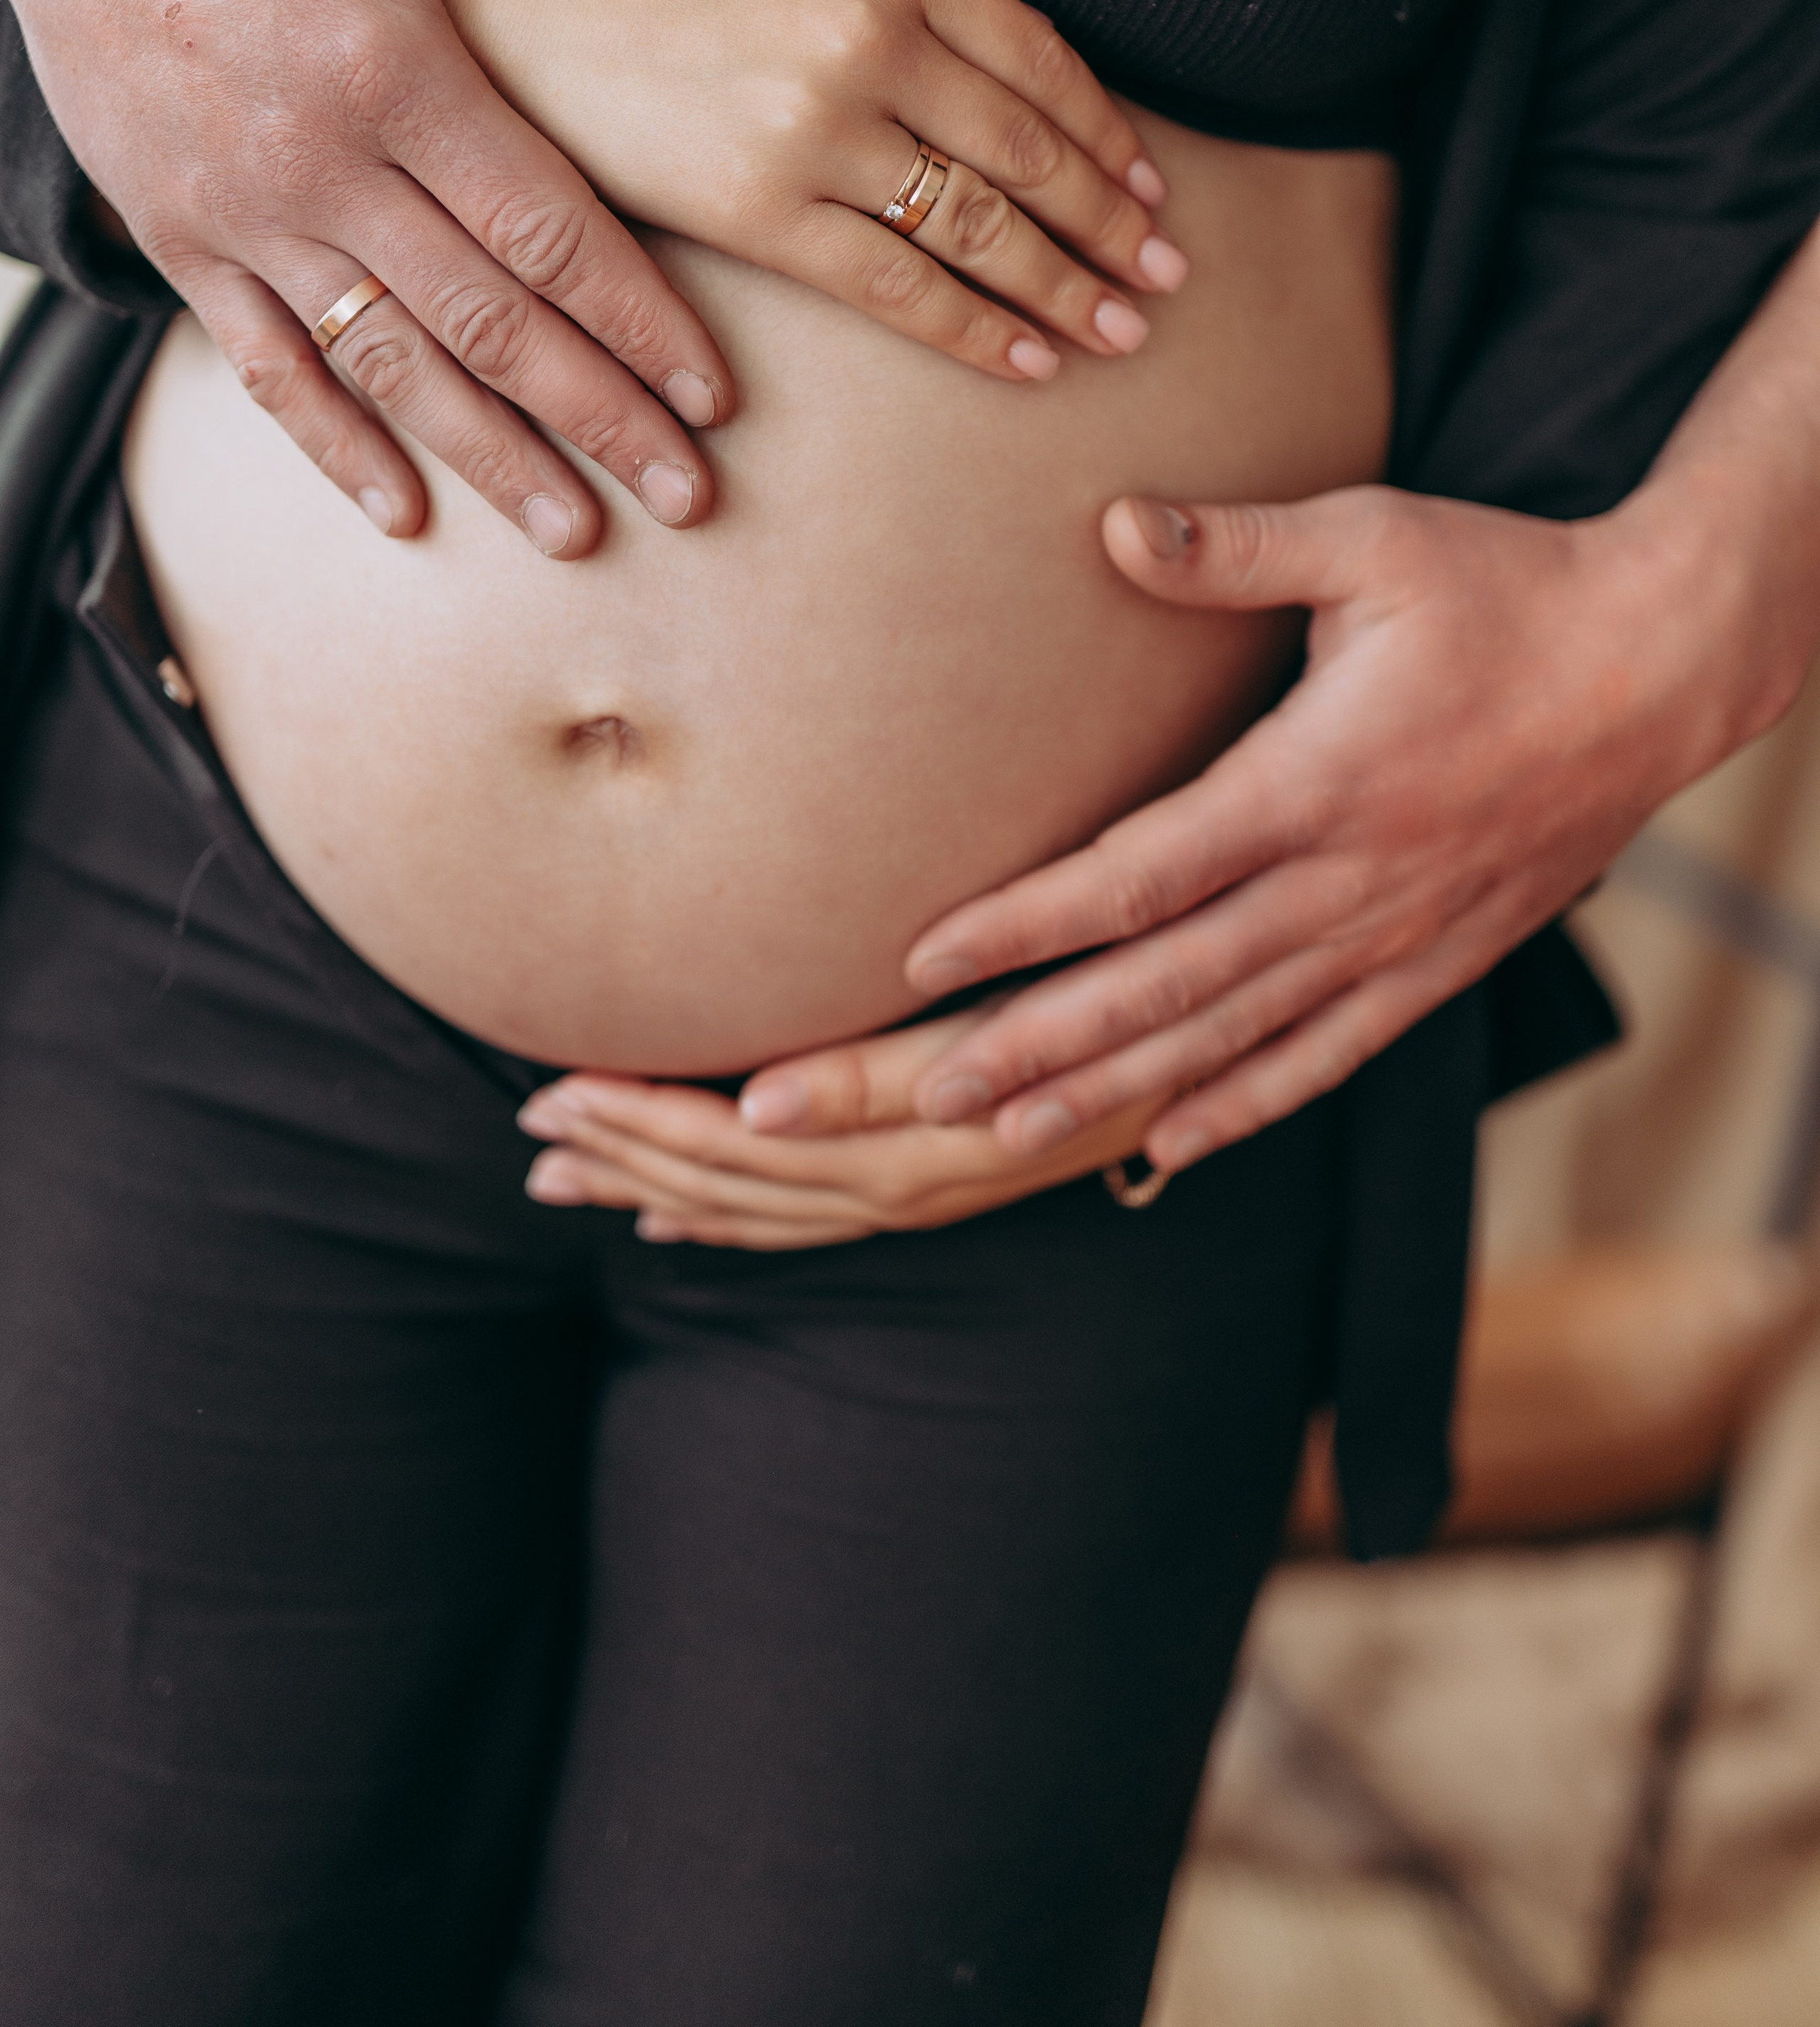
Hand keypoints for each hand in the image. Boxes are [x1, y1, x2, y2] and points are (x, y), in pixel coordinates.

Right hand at [0, 0, 731, 554]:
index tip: (714, 399)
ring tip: (576, 532)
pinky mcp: (178, 235)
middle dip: (599, 418)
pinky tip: (404, 513)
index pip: (549, 229)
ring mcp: (244, 212)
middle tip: (689, 498)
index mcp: (397, 68)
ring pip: (390, 366)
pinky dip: (335, 445)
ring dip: (489, 458)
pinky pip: (266, 366)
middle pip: (490, 322)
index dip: (641, 322)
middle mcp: (322, 162)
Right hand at [432, 0, 1179, 384]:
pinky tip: (1028, 359)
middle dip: (1110, 222)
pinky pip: (896, 285)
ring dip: (1065, 285)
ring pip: (978, 223)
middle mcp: (867, 34)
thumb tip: (997, 51)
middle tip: (1166, 273)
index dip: (1104, 132)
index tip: (1147, 185)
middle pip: (1027, 147)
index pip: (1037, 59)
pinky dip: (977, 329)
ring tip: (1120, 328)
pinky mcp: (757, 205)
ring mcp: (815, 123)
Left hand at [516, 1008, 1168, 1247]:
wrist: (1219, 1047)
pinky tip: (653, 1215)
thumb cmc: (1117, 973)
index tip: (565, 1091)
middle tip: (529, 1119)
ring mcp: (925, 1192)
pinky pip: (800, 1229)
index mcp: (927, 1127)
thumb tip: (765, 1096)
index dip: (656, 1120)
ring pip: (758, 1208)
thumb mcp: (1028, 991)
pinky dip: (717, 1222)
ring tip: (554, 1170)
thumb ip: (896, 1059)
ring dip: (649, 1182)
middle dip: (627, 1145)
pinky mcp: (930, 1194)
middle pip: (740, 1176)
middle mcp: (920, 1176)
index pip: (757, 1137)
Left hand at [870, 481, 1754, 1170]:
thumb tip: (1110, 524)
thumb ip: (1236, 546)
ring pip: (1234, 1039)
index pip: (1141, 873)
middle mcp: (1350, 880)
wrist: (1668, 664)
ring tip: (1009, 1137)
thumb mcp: (1375, 537)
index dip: (1027, 923)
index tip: (926, 957)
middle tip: (933, 1093)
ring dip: (1117, 1092)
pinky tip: (1171, 1144)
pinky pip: (1330, 1054)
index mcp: (1317, 779)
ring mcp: (1400, 935)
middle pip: (1168, 986)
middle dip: (1043, 1045)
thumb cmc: (1511, 586)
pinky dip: (1247, 1105)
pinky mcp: (1445, 959)